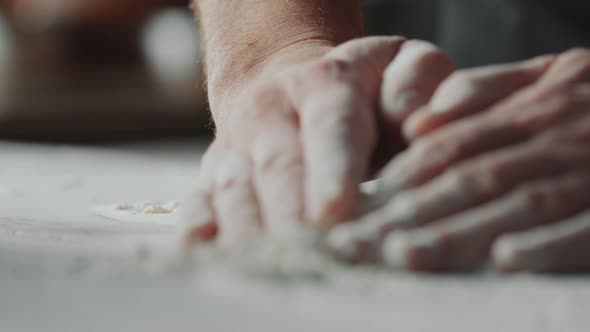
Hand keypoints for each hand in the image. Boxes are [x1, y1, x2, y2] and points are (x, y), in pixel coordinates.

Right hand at [181, 36, 453, 245]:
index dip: (332, 169)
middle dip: (292, 213)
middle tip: (311, 256)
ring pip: (237, 187)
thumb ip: (422, 82)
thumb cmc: (363, 89)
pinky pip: (200, 198)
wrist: (293, 86)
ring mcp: (238, 142)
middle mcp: (272, 110)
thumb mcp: (402, 66)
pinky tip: (205, 249)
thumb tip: (419, 122)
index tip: (336, 212)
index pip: (331, 124)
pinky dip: (200, 225)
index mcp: (325, 82)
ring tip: (269, 267)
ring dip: (250, 228)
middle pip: (280, 165)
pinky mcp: (216, 171)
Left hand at [328, 48, 589, 272]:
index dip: (404, 175)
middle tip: (359, 243)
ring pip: (514, 203)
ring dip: (459, 231)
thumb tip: (421, 120)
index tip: (363, 204)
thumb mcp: (556, 73)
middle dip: (410, 214)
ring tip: (406, 255)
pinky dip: (548, 243)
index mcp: (531, 109)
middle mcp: (553, 138)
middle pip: (468, 179)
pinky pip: (586, 226)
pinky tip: (504, 261)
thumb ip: (489, 90)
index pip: (452, 146)